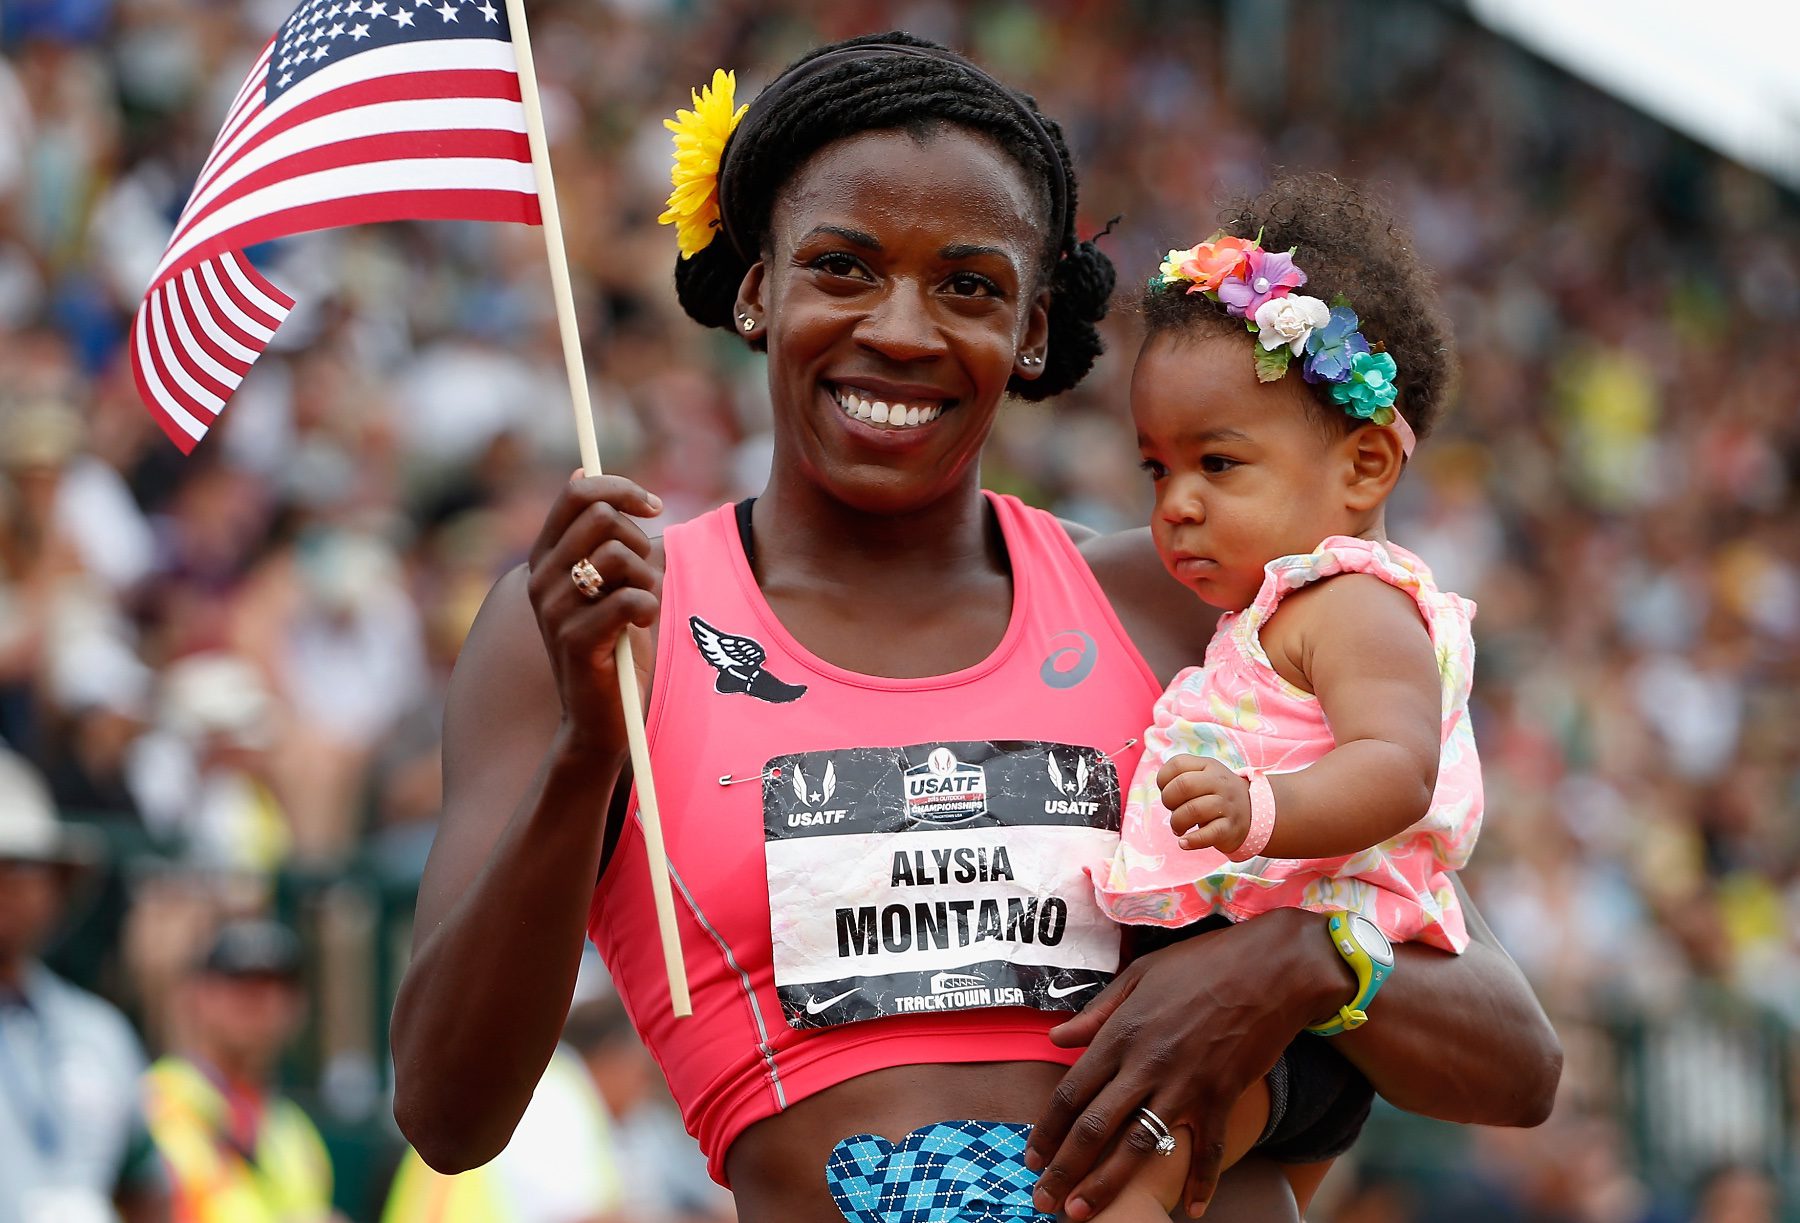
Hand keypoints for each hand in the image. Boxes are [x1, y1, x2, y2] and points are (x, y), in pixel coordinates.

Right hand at [525, 473, 662, 747]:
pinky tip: (640, 627)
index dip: (621, 489)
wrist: (600, 718)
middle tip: (644, 575)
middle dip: (639, 541)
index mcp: (545, 558)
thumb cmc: (611, 645)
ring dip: (647, 578)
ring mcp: (554, 610)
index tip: (654, 507)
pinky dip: (648, 608)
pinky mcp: (575, 641)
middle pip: (603, 518)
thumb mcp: (601, 581)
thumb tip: (581, 469)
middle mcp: (541, 579)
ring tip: (641, 606)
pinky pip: (629, 598)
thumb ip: (594, 534)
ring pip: (618, 555)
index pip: (577, 493)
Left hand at [1026, 910, 1335, 1218]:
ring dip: (1107, 1185)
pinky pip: (1206, 1148)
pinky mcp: (1222, 1096)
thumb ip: (1097, 1012)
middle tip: (1043, 1200)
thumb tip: (1056, 1039)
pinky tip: (1189, 1209)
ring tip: (1081, 1214)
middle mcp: (1146, 1065)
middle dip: (1064, 1169)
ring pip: (1138, 1146)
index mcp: (1121, 1033)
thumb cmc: (1202, 964)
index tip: (1031, 1157)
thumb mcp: (1139, 974)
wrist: (1271, 968)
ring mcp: (1186, 1084)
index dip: (1047, 1130)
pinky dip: (1199, 1181)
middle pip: (1094, 1128)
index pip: (1072, 1092)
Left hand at [1158, 755, 1251, 852]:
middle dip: (1169, 800)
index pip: (1177, 764)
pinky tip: (1183, 842)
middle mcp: (1219, 782)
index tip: (1166, 790)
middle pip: (1183, 785)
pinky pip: (1208, 834)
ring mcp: (1227, 805)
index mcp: (1208, 766)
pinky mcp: (1230, 828)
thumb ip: (1181, 776)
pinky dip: (1192, 841)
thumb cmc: (1216, 795)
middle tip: (1173, 810)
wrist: (1253, 813)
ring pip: (1193, 810)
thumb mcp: (1204, 776)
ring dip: (1177, 822)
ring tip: (1179, 828)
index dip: (1163, 780)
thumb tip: (1162, 788)